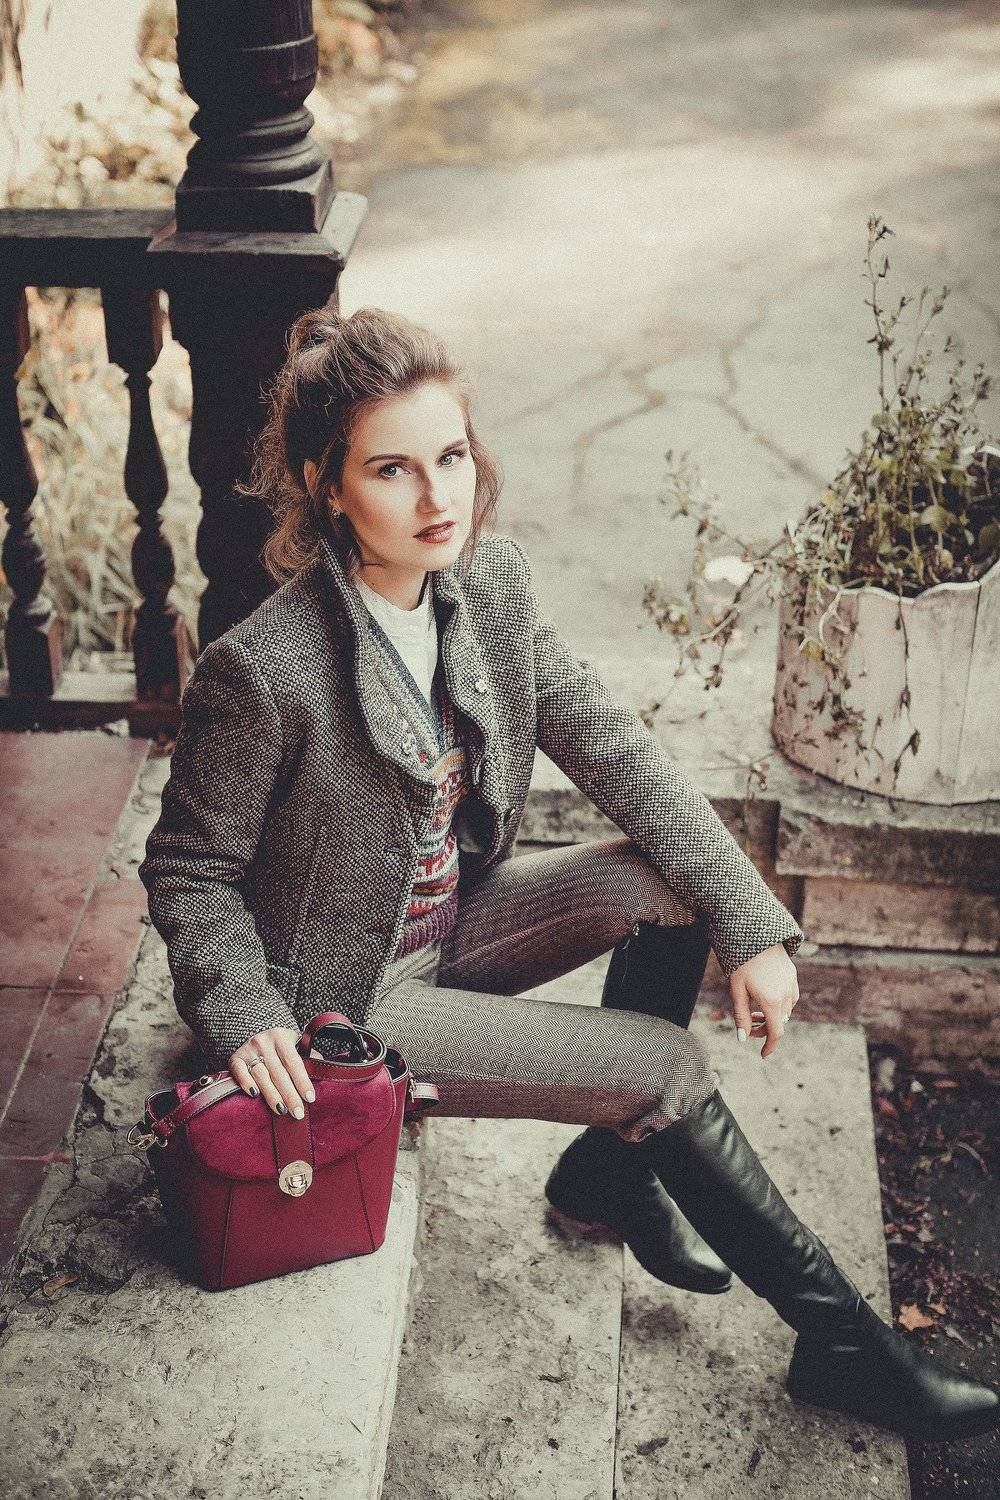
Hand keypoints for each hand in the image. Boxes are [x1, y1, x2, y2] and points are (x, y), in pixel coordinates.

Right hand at [229, 1027, 315, 1117]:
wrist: (253, 1032)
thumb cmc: (279, 1046)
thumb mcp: (295, 1044)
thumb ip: (307, 1056)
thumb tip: (323, 1070)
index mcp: (282, 1037)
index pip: (294, 1062)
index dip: (302, 1081)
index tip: (310, 1098)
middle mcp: (264, 1042)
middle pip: (278, 1072)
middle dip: (289, 1094)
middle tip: (297, 1113)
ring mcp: (248, 1049)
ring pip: (261, 1075)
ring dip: (271, 1094)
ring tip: (281, 1110)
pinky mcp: (235, 1058)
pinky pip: (239, 1072)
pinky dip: (246, 1083)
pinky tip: (254, 1095)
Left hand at [728, 944, 798, 1058]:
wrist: (755, 935)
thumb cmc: (742, 963)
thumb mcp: (737, 991)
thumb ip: (741, 1016)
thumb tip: (743, 1039)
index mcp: (771, 1002)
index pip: (776, 1034)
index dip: (770, 1046)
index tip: (763, 1055)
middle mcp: (785, 996)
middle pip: (779, 1024)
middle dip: (765, 1029)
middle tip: (750, 1025)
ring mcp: (791, 986)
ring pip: (786, 1012)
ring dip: (773, 1017)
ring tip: (757, 1009)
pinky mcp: (793, 977)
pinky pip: (790, 998)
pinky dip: (781, 1005)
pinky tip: (768, 997)